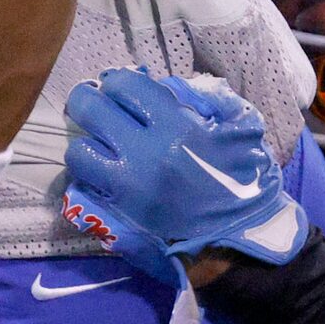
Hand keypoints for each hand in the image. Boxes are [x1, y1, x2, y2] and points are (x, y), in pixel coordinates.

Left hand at [61, 68, 309, 285]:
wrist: (245, 241)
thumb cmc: (246, 182)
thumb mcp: (240, 129)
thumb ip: (204, 100)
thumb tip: (163, 85)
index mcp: (176, 127)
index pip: (123, 85)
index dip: (116, 81)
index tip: (117, 87)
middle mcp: (144, 155)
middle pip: (89, 110)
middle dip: (87, 102)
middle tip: (95, 107)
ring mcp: (126, 190)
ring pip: (78, 152)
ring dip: (86, 145)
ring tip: (100, 148)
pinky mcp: (117, 220)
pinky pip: (82, 192)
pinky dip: (87, 182)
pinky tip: (102, 180)